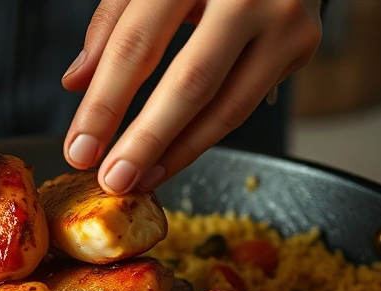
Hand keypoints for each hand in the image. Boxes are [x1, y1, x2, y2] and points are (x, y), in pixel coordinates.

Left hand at [62, 0, 321, 193]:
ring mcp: (284, 19)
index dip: (105, 103)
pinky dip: (206, 136)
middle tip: (112, 181)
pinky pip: (245, 104)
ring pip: (227, 105)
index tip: (79, 149)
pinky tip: (173, 157)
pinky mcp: (303, 45)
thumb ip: (113, 23)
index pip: (138, 43)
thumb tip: (77, 84)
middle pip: (190, 82)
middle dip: (146, 140)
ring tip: (140, 179)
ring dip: (179, 152)